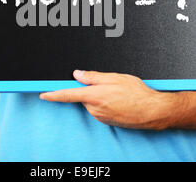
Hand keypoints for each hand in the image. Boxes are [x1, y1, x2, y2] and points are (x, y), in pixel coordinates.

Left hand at [40, 70, 175, 129]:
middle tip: (108, 84)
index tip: (43, 94)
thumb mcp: (115, 78)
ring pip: (92, 102)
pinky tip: (120, 100)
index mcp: (94, 95)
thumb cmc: (137, 93)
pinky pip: (100, 109)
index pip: (67, 94)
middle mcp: (94, 108)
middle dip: (91, 89)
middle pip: (83, 96)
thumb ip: (93, 76)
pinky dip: (106, 103)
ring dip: (100, 96)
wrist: (152, 111)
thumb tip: (77, 74)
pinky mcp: (107, 121)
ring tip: (118, 93)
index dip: (53, 94)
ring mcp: (100, 117)